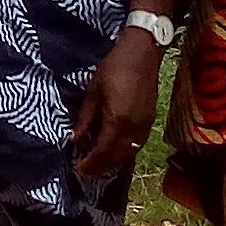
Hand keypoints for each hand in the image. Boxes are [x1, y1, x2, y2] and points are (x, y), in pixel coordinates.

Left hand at [69, 26, 165, 183]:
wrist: (142, 54)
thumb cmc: (113, 68)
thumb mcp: (93, 92)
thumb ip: (85, 118)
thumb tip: (74, 139)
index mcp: (117, 120)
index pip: (103, 151)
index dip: (90, 163)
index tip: (78, 169)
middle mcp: (133, 127)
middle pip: (117, 157)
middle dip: (101, 167)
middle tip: (86, 171)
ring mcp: (145, 125)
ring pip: (130, 152)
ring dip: (114, 162)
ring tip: (99, 163)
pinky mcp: (151, 120)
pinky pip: (137, 144)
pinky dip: (125, 152)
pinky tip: (115, 150)